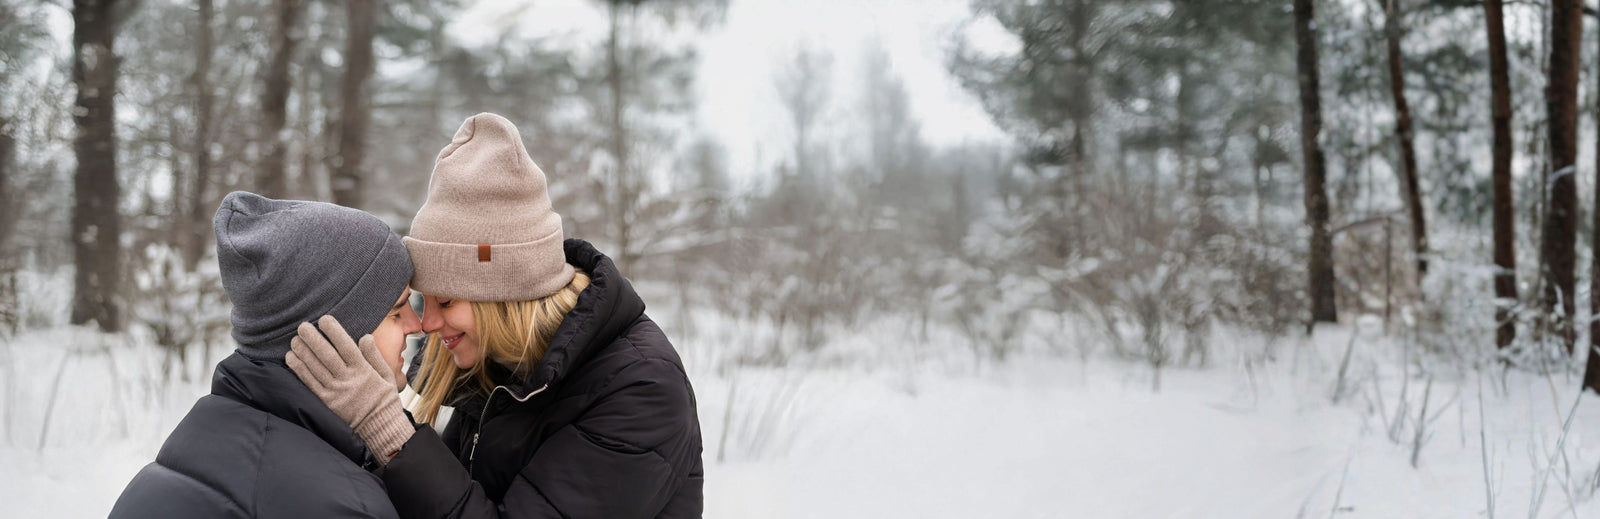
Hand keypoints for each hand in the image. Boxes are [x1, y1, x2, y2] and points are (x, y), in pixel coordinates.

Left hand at [287, 315, 413, 465]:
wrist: (380, 428)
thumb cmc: (384, 400)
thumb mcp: (387, 376)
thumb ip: (375, 356)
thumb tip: (365, 336)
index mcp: (364, 371)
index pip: (346, 346)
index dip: (334, 332)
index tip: (324, 319)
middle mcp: (348, 380)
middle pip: (327, 355)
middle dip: (314, 339)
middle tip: (302, 326)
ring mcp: (335, 392)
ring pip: (315, 368)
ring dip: (303, 352)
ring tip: (294, 339)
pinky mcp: (326, 402)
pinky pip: (309, 383)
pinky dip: (299, 369)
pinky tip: (291, 358)